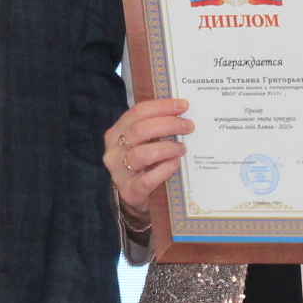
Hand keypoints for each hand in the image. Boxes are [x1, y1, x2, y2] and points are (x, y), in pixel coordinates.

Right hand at [103, 98, 191, 216]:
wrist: (132, 197)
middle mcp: (114, 151)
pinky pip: (148, 179)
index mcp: (116, 133)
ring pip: (142, 154)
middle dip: (168, 124)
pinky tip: (175, 164)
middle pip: (139, 130)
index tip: (183, 105)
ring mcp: (119, 172)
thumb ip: (154, 128)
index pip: (137, 112)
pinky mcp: (129, 191)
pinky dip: (164, 170)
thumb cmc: (141, 164)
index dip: (161, 106)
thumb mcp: (142, 143)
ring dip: (167, 148)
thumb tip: (182, 110)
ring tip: (182, 148)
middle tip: (188, 126)